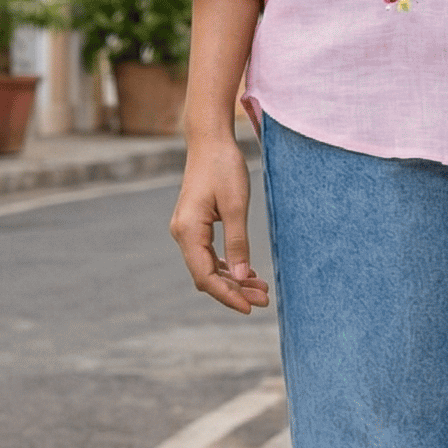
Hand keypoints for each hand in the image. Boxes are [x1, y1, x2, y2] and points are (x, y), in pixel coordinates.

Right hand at [169, 129, 270, 314]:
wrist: (210, 140)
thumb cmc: (224, 167)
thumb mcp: (235, 206)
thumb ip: (237, 242)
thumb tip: (240, 276)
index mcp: (188, 231)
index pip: (205, 276)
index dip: (227, 295)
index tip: (250, 307)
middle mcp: (183, 233)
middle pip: (206, 275)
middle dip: (234, 290)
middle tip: (264, 299)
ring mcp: (187, 230)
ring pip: (208, 267)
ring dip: (233, 279)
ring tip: (261, 288)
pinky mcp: (196, 225)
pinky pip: (209, 254)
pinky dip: (228, 265)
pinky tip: (248, 272)